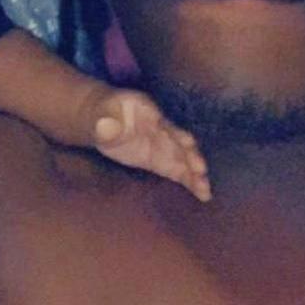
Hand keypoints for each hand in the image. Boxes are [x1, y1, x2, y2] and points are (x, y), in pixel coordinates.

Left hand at [92, 90, 211, 201]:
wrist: (103, 120)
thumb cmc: (102, 114)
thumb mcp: (100, 114)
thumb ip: (106, 122)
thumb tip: (107, 127)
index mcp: (146, 110)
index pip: (162, 122)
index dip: (173, 132)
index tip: (187, 141)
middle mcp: (161, 126)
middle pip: (178, 140)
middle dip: (190, 153)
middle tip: (200, 169)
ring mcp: (162, 144)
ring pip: (183, 157)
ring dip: (194, 172)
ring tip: (205, 190)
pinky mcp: (160, 160)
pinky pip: (178, 170)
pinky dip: (190, 181)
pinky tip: (203, 195)